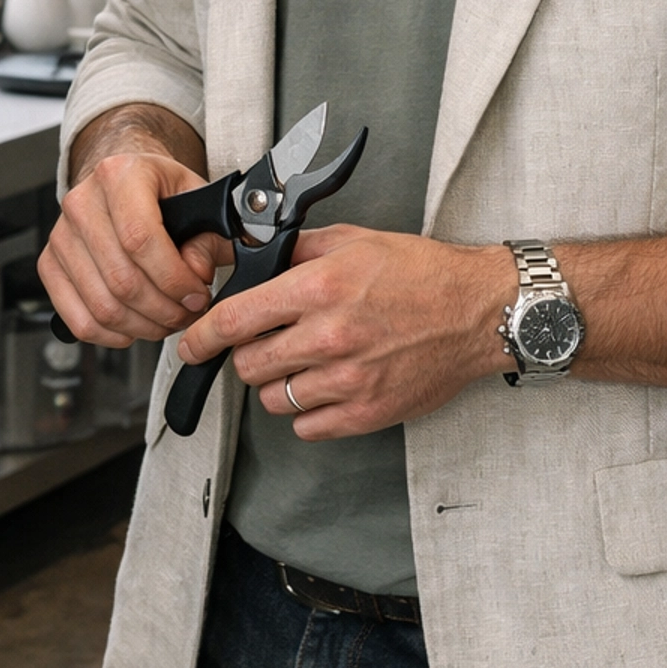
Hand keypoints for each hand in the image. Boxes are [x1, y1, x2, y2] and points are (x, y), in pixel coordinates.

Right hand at [41, 149, 231, 347]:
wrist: (121, 182)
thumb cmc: (157, 189)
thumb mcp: (194, 197)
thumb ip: (205, 237)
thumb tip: (196, 274)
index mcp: (119, 175)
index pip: (141, 238)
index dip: (173, 278)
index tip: (196, 294)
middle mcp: (83, 203)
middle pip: (122, 278)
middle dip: (163, 309)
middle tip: (187, 313)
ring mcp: (61, 235)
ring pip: (102, 304)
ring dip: (142, 326)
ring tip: (166, 321)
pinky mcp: (49, 264)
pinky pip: (78, 318)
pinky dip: (111, 335)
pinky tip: (134, 327)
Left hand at [176, 225, 511, 438]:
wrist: (476, 311)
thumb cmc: (420, 273)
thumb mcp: (355, 241)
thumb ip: (298, 250)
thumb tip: (251, 254)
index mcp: (319, 288)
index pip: (235, 319)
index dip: (201, 335)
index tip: (190, 344)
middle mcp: (328, 337)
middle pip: (248, 363)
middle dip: (247, 353)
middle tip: (267, 342)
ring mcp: (348, 380)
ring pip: (273, 399)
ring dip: (277, 383)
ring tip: (302, 363)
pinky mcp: (367, 413)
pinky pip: (307, 427)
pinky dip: (306, 412)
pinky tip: (325, 387)